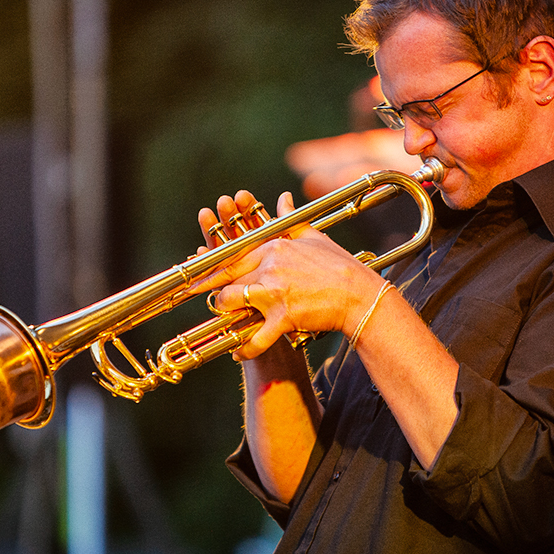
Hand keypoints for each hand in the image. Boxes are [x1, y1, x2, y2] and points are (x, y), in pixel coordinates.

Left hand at [192, 190, 383, 359]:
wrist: (360, 296)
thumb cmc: (339, 266)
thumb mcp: (314, 236)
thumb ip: (290, 219)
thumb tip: (283, 198)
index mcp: (273, 247)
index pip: (232, 255)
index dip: (209, 264)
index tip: (193, 270)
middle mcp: (269, 267)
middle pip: (226, 278)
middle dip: (210, 289)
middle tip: (198, 297)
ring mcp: (274, 292)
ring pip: (232, 303)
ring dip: (226, 314)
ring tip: (226, 322)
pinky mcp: (283, 317)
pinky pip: (256, 338)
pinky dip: (245, 349)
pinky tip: (238, 354)